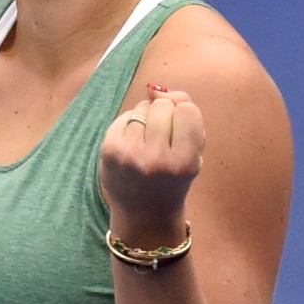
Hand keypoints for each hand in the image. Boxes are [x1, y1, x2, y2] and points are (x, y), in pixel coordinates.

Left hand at [100, 85, 205, 236]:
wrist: (144, 214)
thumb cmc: (174, 180)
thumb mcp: (193, 155)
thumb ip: (187, 118)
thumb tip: (159, 89)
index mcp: (185, 162)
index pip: (188, 110)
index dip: (185, 115)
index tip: (182, 131)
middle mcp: (156, 159)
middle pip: (163, 106)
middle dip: (165, 115)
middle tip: (163, 137)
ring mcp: (130, 154)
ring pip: (142, 108)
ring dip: (147, 118)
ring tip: (148, 140)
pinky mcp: (109, 150)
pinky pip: (124, 116)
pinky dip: (130, 124)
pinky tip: (133, 143)